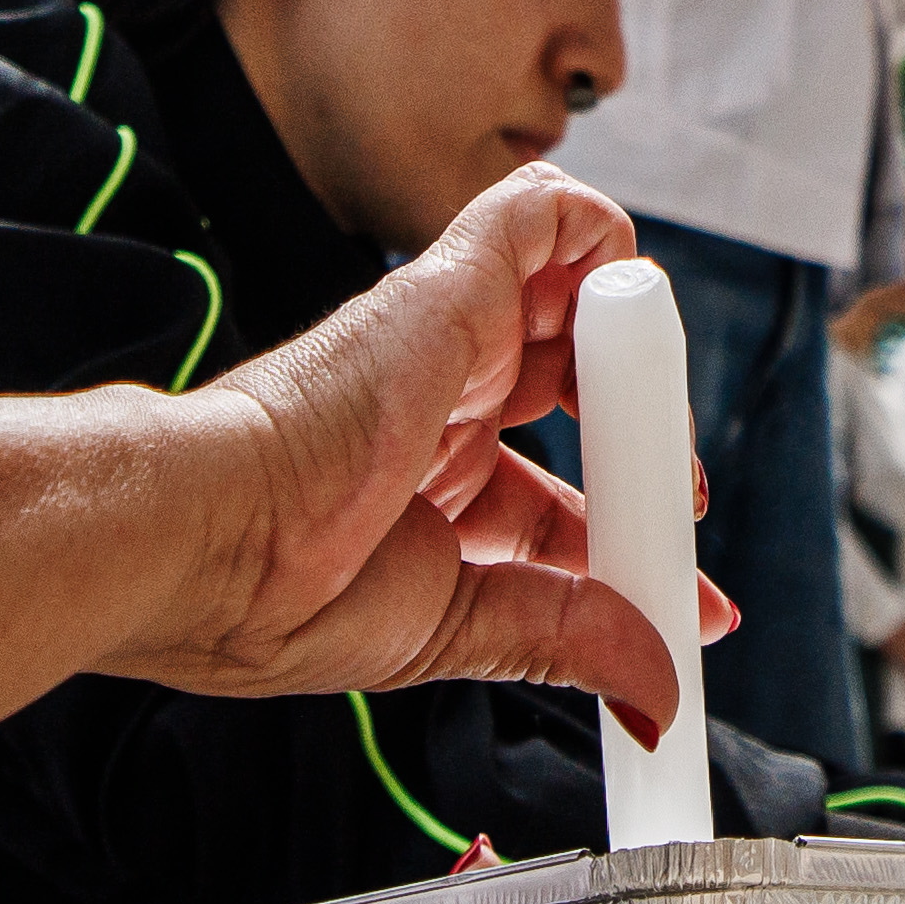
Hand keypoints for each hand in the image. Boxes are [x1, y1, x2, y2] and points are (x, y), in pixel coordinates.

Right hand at [105, 166, 713, 720]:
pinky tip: (625, 294)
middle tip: (680, 500)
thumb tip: (655, 689)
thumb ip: (566, 639)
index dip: (626, 535)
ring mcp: (448, 340)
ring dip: (639, 342)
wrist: (209, 542)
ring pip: (573, 293)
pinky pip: (542, 214)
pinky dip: (603, 235)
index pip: (554, 500)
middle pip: (577, 394)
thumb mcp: (457, 628)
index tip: (694, 601)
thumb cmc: (283, 592)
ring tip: (656, 413)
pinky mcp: (450, 283)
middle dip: (650, 444)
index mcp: (425, 492)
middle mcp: (441, 408)